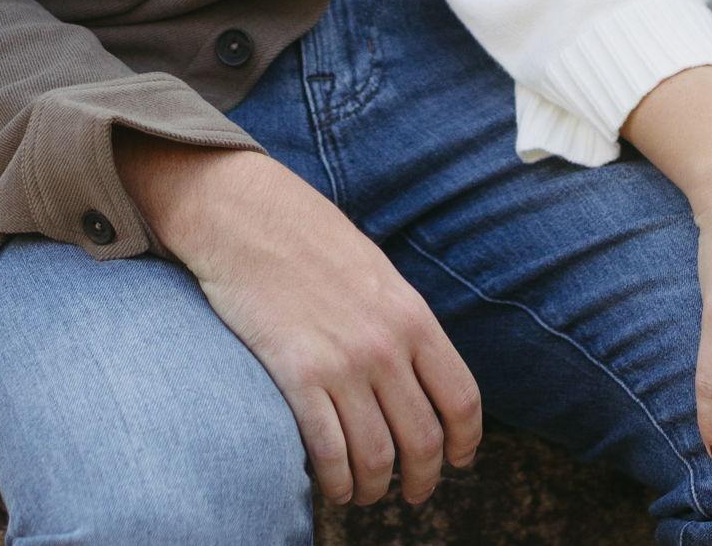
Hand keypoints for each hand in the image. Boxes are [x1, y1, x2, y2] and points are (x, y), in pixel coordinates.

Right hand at [119, 138, 480, 506]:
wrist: (248, 217)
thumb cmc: (310, 242)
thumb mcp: (377, 274)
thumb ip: (401, 324)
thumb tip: (420, 374)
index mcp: (413, 315)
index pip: (461, 399)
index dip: (464, 443)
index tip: (456, 461)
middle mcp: (386, 344)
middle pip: (424, 440)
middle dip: (421, 480)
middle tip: (411, 494)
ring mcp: (342, 362)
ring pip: (377, 458)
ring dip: (374, 489)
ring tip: (364, 493)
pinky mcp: (297, 376)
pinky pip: (329, 454)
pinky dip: (334, 484)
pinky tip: (331, 486)